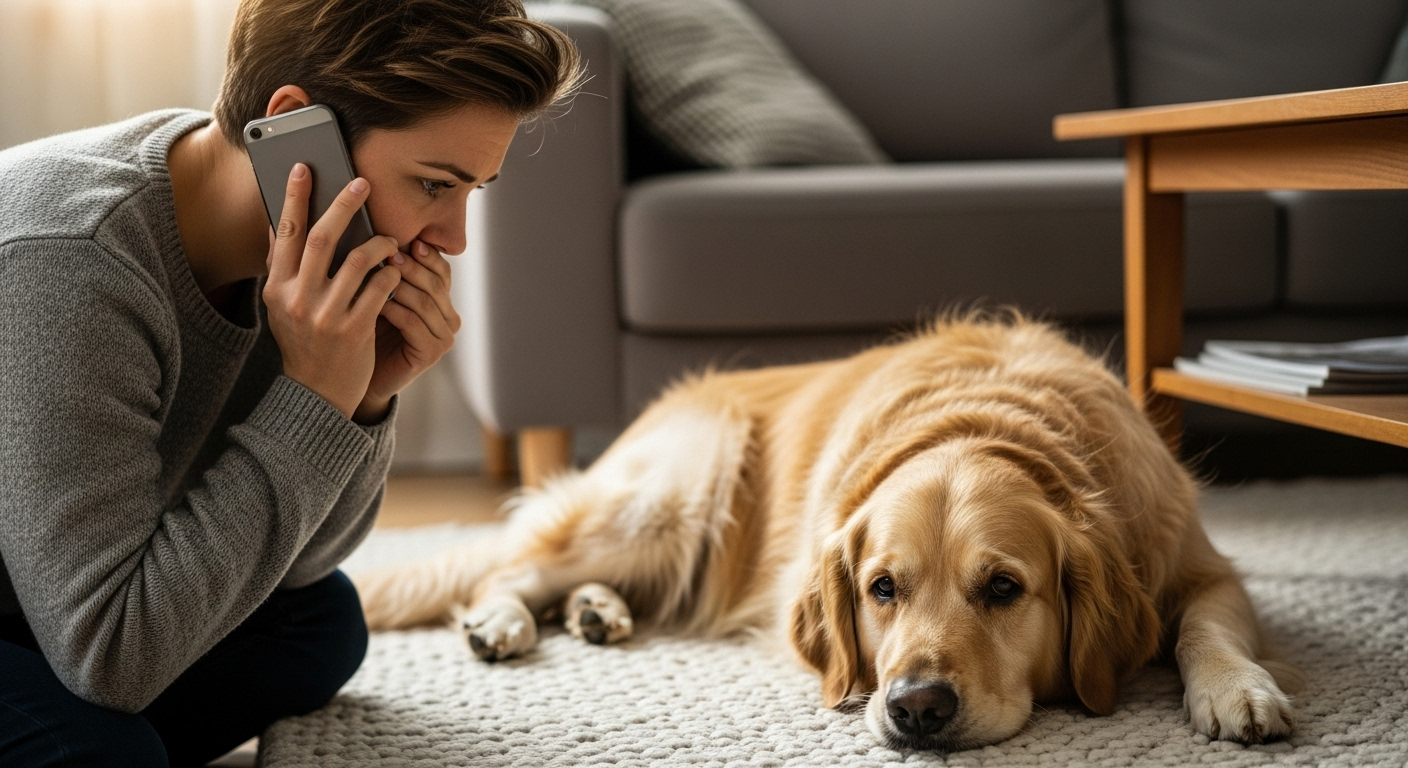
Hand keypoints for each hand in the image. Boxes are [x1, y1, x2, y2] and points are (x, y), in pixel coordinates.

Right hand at [262, 164, 402, 418]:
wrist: (317, 394)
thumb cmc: (304, 342)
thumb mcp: (281, 306)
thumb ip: (281, 266)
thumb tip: (276, 221)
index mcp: (276, 289)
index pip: (285, 233)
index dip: (294, 198)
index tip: (303, 168)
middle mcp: (297, 299)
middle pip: (321, 238)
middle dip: (343, 205)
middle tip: (362, 183)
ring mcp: (326, 315)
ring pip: (356, 261)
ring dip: (378, 244)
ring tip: (388, 240)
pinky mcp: (354, 329)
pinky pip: (379, 288)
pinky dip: (390, 274)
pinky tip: (395, 271)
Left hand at [353, 239, 461, 421]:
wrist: (360, 377)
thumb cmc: (366, 331)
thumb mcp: (378, 294)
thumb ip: (389, 270)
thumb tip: (381, 233)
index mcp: (442, 301)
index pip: (441, 270)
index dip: (425, 254)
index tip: (405, 240)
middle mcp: (449, 318)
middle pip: (436, 283)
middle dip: (411, 266)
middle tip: (387, 253)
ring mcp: (443, 337)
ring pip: (425, 301)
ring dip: (399, 286)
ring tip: (375, 275)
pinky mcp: (431, 353)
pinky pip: (413, 323)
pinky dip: (394, 309)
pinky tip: (373, 303)